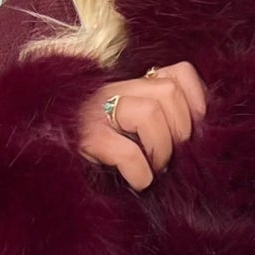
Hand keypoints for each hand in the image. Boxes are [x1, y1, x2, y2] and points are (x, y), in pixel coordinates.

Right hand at [77, 60, 206, 189]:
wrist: (54, 174)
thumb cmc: (103, 160)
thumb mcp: (137, 134)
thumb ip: (165, 122)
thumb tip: (200, 137)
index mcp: (132, 88)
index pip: (178, 72)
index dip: (196, 100)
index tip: (195, 130)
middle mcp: (114, 92)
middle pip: (169, 91)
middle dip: (180, 131)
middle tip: (169, 158)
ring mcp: (97, 112)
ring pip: (151, 111)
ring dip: (161, 149)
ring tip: (154, 168)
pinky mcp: (87, 138)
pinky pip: (127, 151)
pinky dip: (140, 172)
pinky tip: (138, 182)